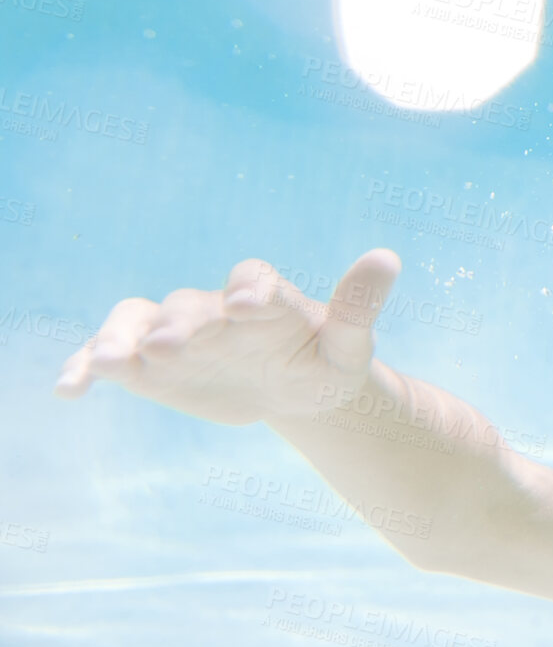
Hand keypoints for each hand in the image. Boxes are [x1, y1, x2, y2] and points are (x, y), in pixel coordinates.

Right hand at [54, 249, 401, 425]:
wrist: (294, 389)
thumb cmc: (324, 363)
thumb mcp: (349, 344)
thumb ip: (359, 306)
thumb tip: (388, 257)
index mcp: (264, 297)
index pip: (254, 280)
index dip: (251, 289)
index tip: (248, 306)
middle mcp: (212, 307)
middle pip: (188, 307)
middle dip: (179, 326)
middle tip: (169, 346)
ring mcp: (174, 333)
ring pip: (136, 323)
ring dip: (119, 340)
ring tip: (107, 363)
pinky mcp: (147, 365)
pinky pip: (110, 358)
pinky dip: (87, 366)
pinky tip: (69, 388)